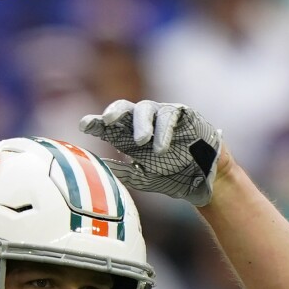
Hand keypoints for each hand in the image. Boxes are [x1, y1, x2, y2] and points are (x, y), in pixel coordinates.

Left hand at [79, 99, 222, 205]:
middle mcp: (143, 123)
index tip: (84, 126)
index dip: (96, 123)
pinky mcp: (183, 114)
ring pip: (146, 108)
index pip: (109, 126)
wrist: (204, 180)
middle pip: (124, 108)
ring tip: (141, 142)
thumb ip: (123, 171)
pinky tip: (161, 147)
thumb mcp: (143, 178)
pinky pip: (171, 114)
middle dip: (114, 112)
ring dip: (142, 124)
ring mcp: (162, 116)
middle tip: (107, 121)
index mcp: (129, 137)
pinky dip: (164, 130)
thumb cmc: (172, 177)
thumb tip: (98, 166)